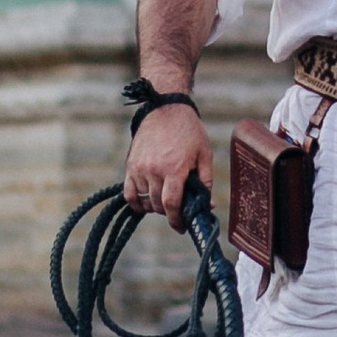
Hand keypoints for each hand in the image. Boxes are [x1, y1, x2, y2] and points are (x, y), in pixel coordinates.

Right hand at [124, 98, 211, 224]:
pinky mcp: (130, 165)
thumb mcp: (204, 154)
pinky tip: (146, 203)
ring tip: (165, 200)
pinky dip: (137, 202)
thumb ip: (205, 182)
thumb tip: (206, 205)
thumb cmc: (189, 131)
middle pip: (158, 205)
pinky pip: (129, 193)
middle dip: (169, 212)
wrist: (166, 109)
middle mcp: (154, 170)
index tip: (182, 227)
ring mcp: (140, 168)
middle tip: (178, 209)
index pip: (172, 204)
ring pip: (145, 200)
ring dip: (155, 206)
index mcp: (175, 168)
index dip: (177, 220)